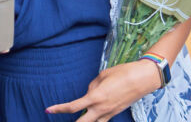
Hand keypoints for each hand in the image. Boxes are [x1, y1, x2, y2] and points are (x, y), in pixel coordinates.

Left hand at [46, 60, 160, 121]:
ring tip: (80, 117)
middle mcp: (101, 108)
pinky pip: (102, 120)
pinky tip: (94, 114)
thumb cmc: (122, 73)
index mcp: (95, 97)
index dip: (59, 109)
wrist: (142, 79)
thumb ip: (92, 86)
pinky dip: (96, 118)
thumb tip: (89, 93)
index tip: (48, 109)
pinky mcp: (115, 113)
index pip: (73, 107)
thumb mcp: (102, 75)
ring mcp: (109, 113)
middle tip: (60, 120)